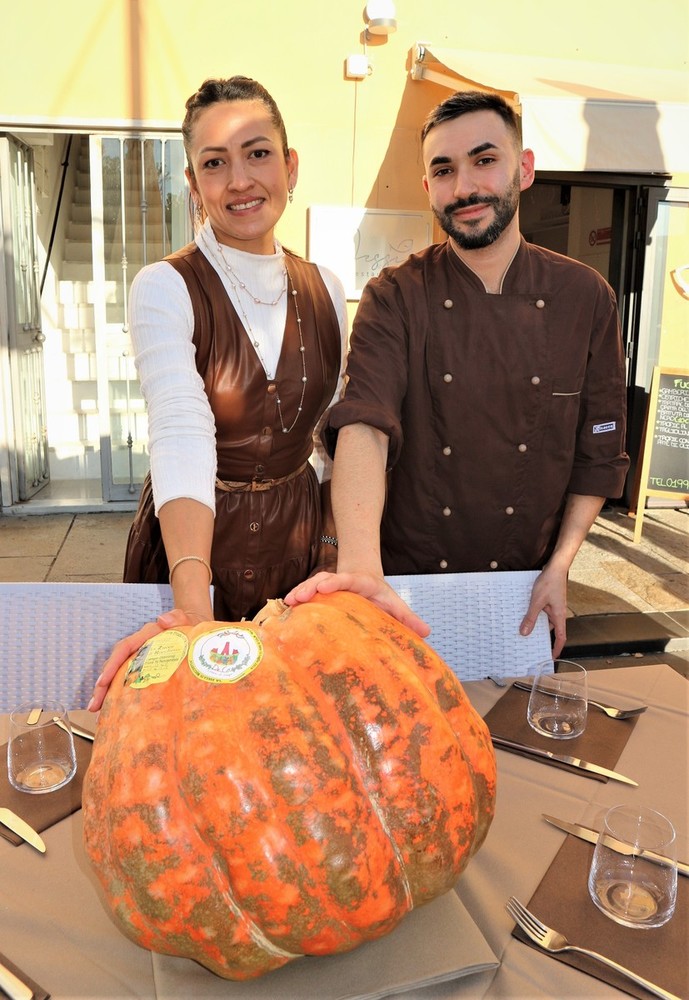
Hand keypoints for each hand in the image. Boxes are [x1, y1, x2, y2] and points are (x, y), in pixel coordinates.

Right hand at [87, 608, 194, 711]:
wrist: (194, 631)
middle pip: (115, 664)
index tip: (103, 682)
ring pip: (117, 674)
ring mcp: (139, 658)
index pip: (124, 648)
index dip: (112, 665)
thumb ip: (176, 618)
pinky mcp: (142, 668)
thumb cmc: (188, 627)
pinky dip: (117, 693)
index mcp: (145, 635)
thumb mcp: (184, 621)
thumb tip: (162, 620)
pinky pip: (126, 680)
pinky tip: (111, 709)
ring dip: (105, 692)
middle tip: (95, 705)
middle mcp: (138, 646)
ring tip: (97, 709)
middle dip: (102, 685)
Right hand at [284, 571, 430, 637]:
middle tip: (299, 596)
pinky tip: (284, 609)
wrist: (364, 579)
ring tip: (288, 602)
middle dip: (311, 586)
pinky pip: (305, 594)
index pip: (347, 578)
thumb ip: (407, 617)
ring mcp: (327, 587)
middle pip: (323, 579)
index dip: (336, 581)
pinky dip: (296, 599)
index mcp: (359, 583)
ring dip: (300, 591)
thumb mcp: (394, 604)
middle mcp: (340, 582)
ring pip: (311, 585)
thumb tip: (427, 632)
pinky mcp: (318, 593)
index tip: (325, 586)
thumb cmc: (379, 595)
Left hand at [519, 564, 567, 656]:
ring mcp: (554, 607)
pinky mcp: (550, 601)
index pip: (561, 637)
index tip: (552, 657)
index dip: (557, 648)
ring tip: (526, 632)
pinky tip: (526, 615)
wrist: (555, 567)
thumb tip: (524, 632)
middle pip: (553, 631)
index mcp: (559, 616)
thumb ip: (531, 617)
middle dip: (544, 639)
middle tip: (533, 647)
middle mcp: (558, 613)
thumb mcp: (537, 601)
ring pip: (546, 621)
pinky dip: (536, 616)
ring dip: (538, 626)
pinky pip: (543, 613)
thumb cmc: (549, 582)